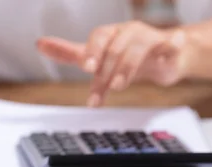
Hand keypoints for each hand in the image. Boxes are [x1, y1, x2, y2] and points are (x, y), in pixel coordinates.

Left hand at [37, 21, 188, 106]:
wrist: (163, 58)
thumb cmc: (125, 56)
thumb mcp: (96, 56)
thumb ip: (69, 53)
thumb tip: (39, 43)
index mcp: (110, 34)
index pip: (98, 37)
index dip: (93, 51)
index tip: (87, 67)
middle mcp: (128, 32)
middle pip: (114, 49)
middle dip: (106, 73)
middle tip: (102, 91)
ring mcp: (150, 38)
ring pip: (137, 49)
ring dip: (127, 68)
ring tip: (119, 86)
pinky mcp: (169, 47)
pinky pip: (172, 44)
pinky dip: (171, 46)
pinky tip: (169, 49)